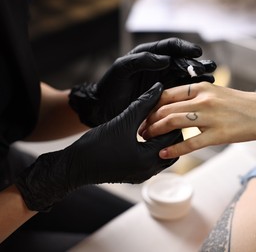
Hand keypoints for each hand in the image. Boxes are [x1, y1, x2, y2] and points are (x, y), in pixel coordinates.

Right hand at [16, 83, 181, 211]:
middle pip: (172, 146)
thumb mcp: (122, 120)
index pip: (174, 136)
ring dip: (161, 138)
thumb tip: (158, 88)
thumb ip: (143, 104)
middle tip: (165, 114)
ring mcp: (143, 175)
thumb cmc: (96, 144)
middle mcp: (150, 171)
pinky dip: (153, 147)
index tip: (170, 106)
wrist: (74, 166)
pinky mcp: (136, 175)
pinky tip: (145, 133)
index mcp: (149, 159)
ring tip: (154, 122)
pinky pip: (153, 160)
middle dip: (169, 129)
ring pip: (163, 153)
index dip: (172, 119)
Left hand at [69, 38, 216, 126]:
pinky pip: (181, 92)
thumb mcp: (123, 70)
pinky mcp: (164, 96)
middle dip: (195, 65)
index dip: (185, 48)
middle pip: (181, 62)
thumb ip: (142, 61)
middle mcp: (158, 66)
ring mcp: (163, 81)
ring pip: (184, 77)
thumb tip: (166, 59)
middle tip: (206, 69)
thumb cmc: (111, 87)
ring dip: (198, 78)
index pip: (171, 47)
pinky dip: (192, 92)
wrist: (105, 109)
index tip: (196, 53)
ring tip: (211, 80)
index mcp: (148, 55)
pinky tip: (203, 95)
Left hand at [140, 82, 255, 158]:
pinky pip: (191, 143)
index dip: (151, 105)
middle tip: (139, 129)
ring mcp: (212, 117)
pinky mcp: (220, 134)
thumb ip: (198, 97)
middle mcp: (204, 99)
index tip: (142, 114)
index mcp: (202, 88)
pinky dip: (174, 150)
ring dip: (156, 132)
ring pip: (174, 122)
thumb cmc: (244, 104)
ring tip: (146, 140)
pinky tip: (164, 154)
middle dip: (149, 120)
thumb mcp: (219, 93)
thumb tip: (177, 105)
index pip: (167, 94)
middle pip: (166, 108)